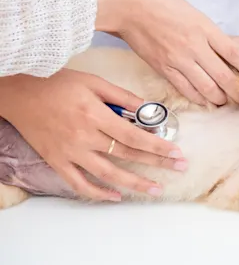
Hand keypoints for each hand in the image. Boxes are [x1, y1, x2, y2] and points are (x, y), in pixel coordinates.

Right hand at [0, 70, 185, 201]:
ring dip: (134, 183)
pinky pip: (79, 184)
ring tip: (155, 189)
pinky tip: (115, 196)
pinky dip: (97, 193)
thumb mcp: (95, 82)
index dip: (158, 146)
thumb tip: (147, 109)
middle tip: (179, 168)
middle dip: (156, 163)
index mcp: (96, 115)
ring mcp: (70, 153)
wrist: (21, 93)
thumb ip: (122, 97)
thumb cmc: (59, 83)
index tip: (176, 152)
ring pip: (107, 174)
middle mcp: (85, 137)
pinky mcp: (57, 162)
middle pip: (127, 155)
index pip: (134, 136)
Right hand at [93, 0, 238, 105]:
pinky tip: (206, 102)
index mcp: (205, 29)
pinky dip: (199, 98)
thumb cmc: (163, 3)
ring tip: (226, 102)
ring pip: (206, 87)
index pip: (235, 54)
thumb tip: (233, 48)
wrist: (130, 6)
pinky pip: (185, 89)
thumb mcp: (195, 13)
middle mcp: (195, 47)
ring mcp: (178, 60)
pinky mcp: (163, 69)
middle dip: (237, 92)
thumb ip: (213, 33)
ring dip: (219, 98)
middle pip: (223, 76)